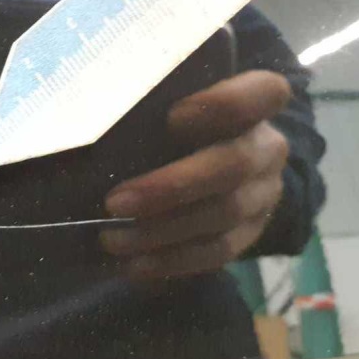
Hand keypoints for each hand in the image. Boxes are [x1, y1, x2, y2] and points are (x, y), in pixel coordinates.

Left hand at [100, 71, 290, 279]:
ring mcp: (264, 194)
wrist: (219, 165)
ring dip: (162, 231)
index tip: (173, 117)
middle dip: (171, 187)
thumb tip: (91, 119)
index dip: (224, 104)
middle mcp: (267, 149)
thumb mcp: (172, 105)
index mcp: (257, 103)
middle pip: (233, 166)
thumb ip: (152, 108)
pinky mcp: (250, 234)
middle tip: (114, 203)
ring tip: (112, 239)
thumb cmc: (181, 126)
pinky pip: (217, 253)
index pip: (264, 93)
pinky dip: (172, 261)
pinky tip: (134, 265)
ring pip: (222, 215)